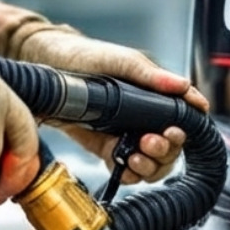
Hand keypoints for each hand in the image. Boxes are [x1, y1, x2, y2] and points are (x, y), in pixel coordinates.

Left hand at [0, 0, 207, 183]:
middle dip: (165, 151)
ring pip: (152, 162)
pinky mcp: (107, 147)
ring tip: (134, 157)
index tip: (174, 132)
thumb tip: (183, 86)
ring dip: (149, 166)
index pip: (184, 118)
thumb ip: (150, 75)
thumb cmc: (82, 56)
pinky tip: (123, 166)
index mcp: (154, 94)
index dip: (185, 130)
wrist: (44, 67)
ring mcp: (127, 133)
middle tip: (149, 143)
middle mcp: (144, 116)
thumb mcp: (119, 60)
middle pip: (171, 146)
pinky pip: (127, 169)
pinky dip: (130, 174)